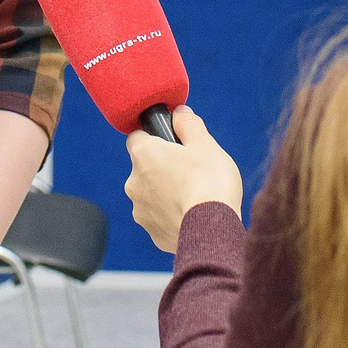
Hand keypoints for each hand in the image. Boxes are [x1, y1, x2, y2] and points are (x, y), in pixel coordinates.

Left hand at [124, 107, 243, 253]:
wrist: (213, 230)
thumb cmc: (210, 182)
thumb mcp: (204, 143)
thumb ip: (188, 124)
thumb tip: (179, 113)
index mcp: (143, 155)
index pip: (137, 137)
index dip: (156, 138)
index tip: (174, 144)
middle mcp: (133, 182)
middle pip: (145, 167)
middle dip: (163, 167)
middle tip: (191, 171)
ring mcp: (141, 210)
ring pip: (151, 194)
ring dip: (166, 193)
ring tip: (194, 196)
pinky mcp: (153, 233)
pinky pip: (160, 218)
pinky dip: (172, 215)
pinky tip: (192, 215)